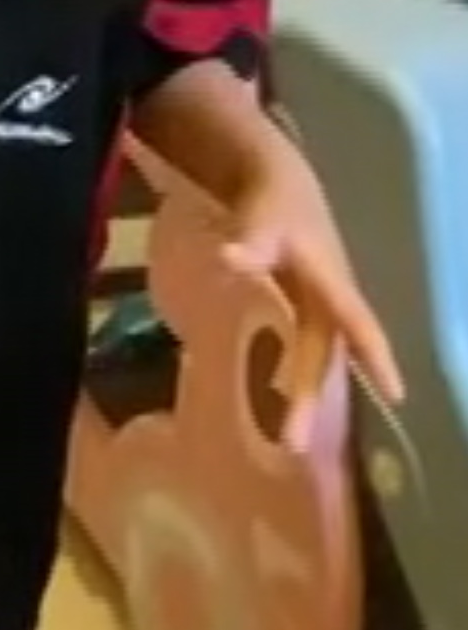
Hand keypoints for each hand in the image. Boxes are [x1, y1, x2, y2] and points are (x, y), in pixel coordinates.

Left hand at [222, 161, 404, 451]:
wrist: (278, 184)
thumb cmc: (274, 202)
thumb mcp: (262, 217)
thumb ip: (251, 240)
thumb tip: (232, 258)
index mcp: (331, 282)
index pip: (357, 323)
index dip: (375, 357)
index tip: (396, 396)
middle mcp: (331, 302)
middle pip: (325, 356)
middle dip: (310, 397)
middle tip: (294, 445)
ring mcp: (319, 307)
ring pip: (316, 358)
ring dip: (303, 395)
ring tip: (290, 439)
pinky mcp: (306, 309)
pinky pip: (307, 350)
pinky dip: (299, 377)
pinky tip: (284, 403)